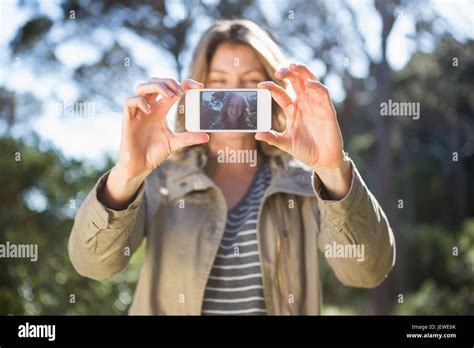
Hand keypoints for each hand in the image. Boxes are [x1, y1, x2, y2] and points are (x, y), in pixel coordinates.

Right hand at [101, 78, 208, 209]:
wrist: (139, 166)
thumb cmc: (153, 153)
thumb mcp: (174, 143)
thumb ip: (189, 138)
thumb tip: (207, 136)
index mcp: (160, 110)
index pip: (171, 89)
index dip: (184, 83)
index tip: (199, 86)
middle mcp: (149, 108)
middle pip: (155, 82)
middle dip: (168, 82)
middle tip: (180, 92)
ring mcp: (138, 112)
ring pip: (142, 87)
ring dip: (156, 86)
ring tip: (168, 96)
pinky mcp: (128, 119)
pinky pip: (129, 101)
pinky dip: (140, 101)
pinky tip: (150, 110)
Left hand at [256, 63, 351, 198]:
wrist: (322, 160)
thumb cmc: (305, 150)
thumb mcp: (286, 144)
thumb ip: (273, 138)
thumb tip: (257, 134)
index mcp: (292, 110)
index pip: (280, 94)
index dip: (271, 87)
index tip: (260, 86)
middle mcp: (303, 104)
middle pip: (295, 82)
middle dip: (288, 73)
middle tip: (278, 72)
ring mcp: (315, 105)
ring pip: (310, 81)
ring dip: (303, 72)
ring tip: (293, 66)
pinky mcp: (327, 109)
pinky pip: (323, 93)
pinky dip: (316, 86)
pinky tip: (308, 84)